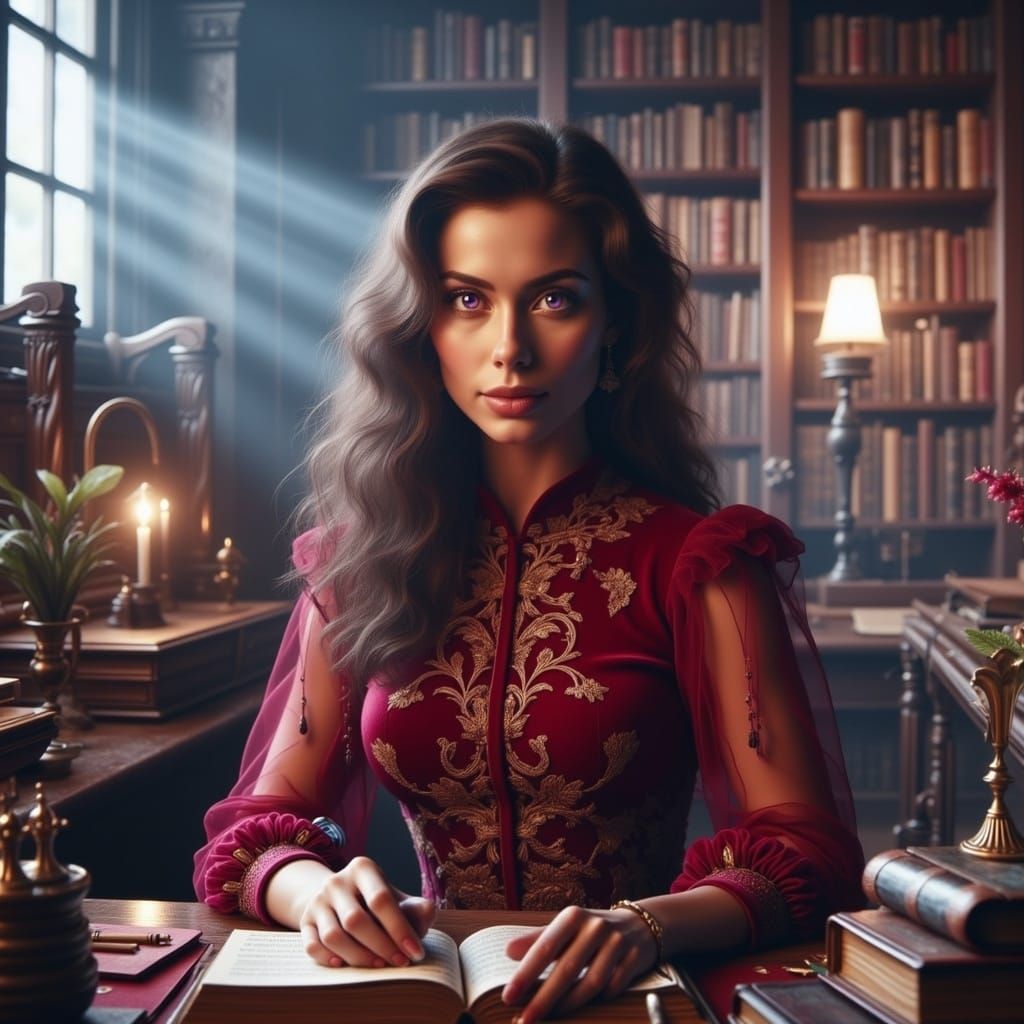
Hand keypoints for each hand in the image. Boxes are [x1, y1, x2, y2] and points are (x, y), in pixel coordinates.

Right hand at [298, 855, 435, 968]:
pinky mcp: (304, 921)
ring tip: (379, 965)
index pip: (380, 899)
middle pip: (356, 920)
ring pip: (333, 936)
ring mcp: (317, 901)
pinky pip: (313, 946)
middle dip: (382, 946)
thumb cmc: (377, 903)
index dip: (399, 928)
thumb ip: (416, 907)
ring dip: (358, 957)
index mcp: (363, 868)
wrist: (340, 898)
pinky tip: (346, 965)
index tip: (415, 952)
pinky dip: (329, 959)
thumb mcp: (398, 899)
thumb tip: (428, 913)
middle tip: (400, 963)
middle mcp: (336, 881)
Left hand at [501, 905, 658, 1022]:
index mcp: (573, 916)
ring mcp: (617, 943)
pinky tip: (583, 1008)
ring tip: (549, 1018)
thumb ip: (537, 940)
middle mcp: (596, 927)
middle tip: (525, 1019)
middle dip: (544, 998)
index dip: (526, 973)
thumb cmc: (591, 930)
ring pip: (592, 982)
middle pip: (568, 968)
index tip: (509, 995)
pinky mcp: (634, 959)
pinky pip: (613, 988)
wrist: (638, 925)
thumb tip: (507, 951)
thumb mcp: (565, 928)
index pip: (546, 947)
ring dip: (568, 1005)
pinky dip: (598, 1000)